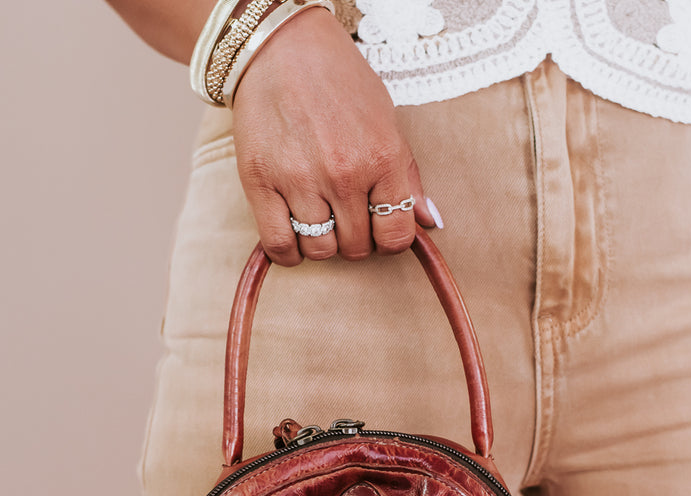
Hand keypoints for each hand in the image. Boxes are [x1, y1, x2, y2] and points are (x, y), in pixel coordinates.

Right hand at [231, 8, 438, 264]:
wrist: (282, 47)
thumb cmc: (338, 82)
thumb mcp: (386, 120)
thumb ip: (407, 175)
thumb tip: (428, 221)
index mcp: (381, 157)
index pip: (396, 234)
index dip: (388, 239)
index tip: (378, 229)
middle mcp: (343, 173)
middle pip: (356, 248)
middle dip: (354, 238)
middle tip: (345, 215)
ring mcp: (300, 179)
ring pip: (320, 251)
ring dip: (321, 243)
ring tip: (318, 217)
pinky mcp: (261, 183)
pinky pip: (280, 245)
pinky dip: (288, 252)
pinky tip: (293, 232)